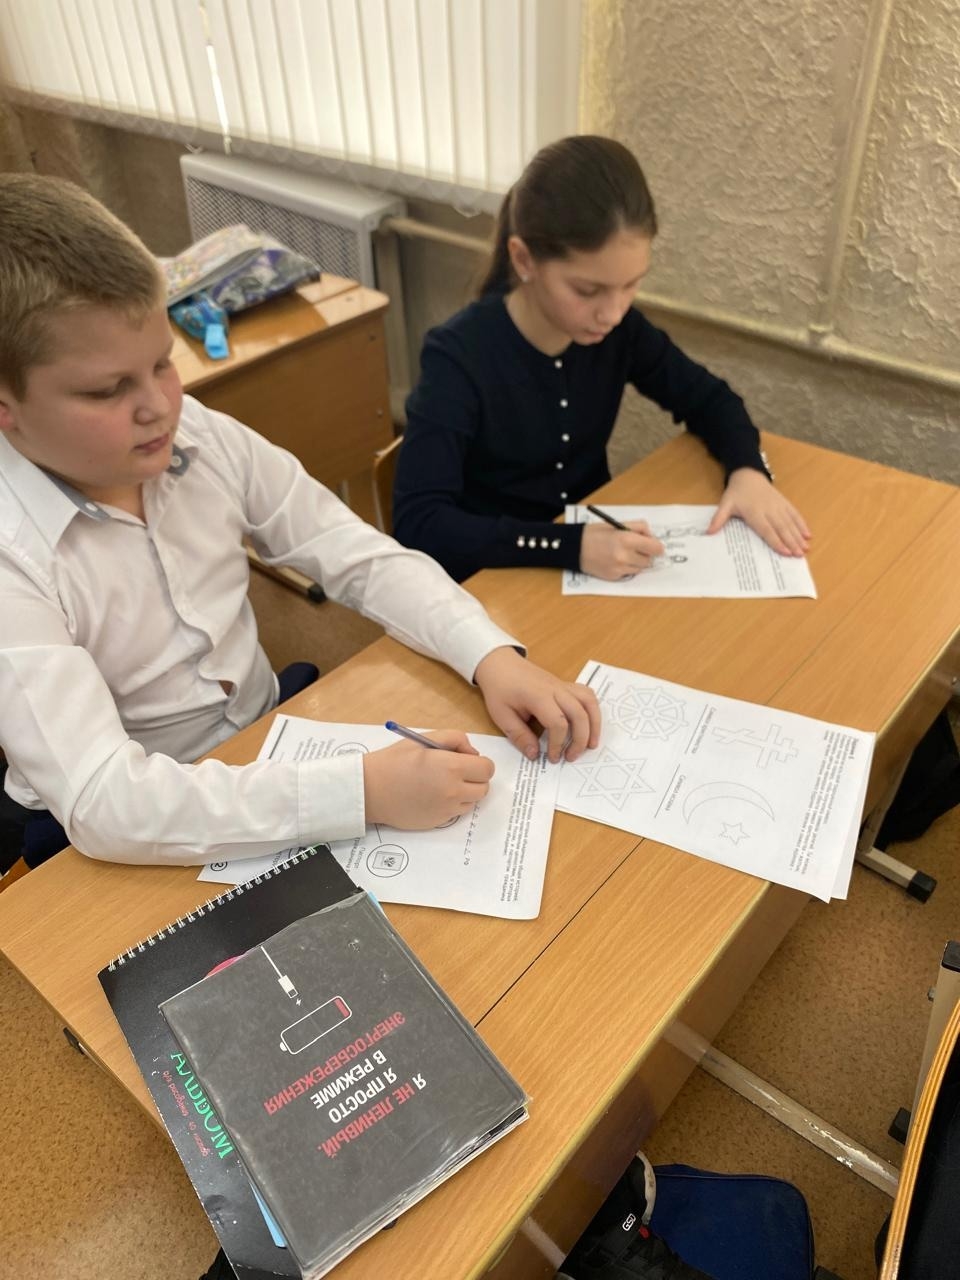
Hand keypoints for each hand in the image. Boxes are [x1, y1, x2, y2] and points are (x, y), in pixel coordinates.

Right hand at [362, 731, 494, 828]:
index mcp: (452, 767)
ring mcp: (447, 809)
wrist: (371, 790)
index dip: (480, 763)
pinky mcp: (439, 822)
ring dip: (465, 792)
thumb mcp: (425, 739)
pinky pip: (457, 812)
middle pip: (484, 788)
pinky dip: (452, 804)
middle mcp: (454, 791)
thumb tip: (473, 754)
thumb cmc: (395, 760)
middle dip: (475, 778)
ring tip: (443, 783)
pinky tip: (433, 795)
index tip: (467, 760)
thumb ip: (456, 739)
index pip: (487, 769)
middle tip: (456, 771)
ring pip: (472, 801)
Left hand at [474, 647, 601, 763]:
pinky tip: (588, 724)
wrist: (500, 663)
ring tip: (591, 744)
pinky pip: (587, 695)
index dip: (558, 744)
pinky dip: (592, 710)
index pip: (558, 723)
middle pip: (579, 714)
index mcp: (538, 696)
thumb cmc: (499, 689)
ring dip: (594, 725)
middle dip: (580, 740)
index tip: (552, 757)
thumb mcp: (502, 715)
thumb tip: (535, 755)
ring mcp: (563, 685)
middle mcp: (556, 689)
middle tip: (571, 757)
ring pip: (589, 702)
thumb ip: (519, 736)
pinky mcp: (565, 685)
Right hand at [580, 521, 664, 579]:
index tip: (654, 545)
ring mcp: (619, 568)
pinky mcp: (614, 577)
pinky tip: (615, 560)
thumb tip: (651, 536)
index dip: (657, 546)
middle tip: (635, 547)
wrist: (574, 548)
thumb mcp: (617, 524)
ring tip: (624, 553)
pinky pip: (629, 573)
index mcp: (627, 539)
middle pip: (649, 560)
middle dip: (645, 554)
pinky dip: (626, 568)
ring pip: (640, 568)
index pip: (655, 548)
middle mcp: (624, 556)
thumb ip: (638, 527)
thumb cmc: (594, 533)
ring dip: (637, 562)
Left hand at [707, 468, 810, 555]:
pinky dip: (802, 524)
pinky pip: (794, 514)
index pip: (766, 529)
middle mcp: (769, 510)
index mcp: (754, 512)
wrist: (748, 475)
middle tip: (799, 555)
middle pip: (781, 528)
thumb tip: (709, 533)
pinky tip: (808, 534)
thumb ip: (718, 519)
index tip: (784, 552)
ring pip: (790, 523)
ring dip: (799, 536)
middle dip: (791, 542)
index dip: (776, 541)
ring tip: (806, 548)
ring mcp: (778, 506)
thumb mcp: (725, 505)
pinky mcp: (784, 503)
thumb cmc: (736, 493)